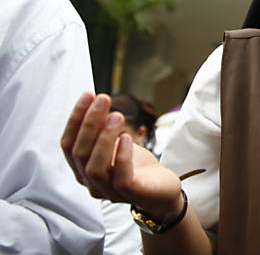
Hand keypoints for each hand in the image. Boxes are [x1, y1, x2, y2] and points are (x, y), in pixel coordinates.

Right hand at [61, 93, 182, 220]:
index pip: (68, 144)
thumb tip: (97, 101)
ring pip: (95, 167)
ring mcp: (109, 191)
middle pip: (80, 153)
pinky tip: (127, 137)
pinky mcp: (130, 194)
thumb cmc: (136, 166)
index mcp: (82, 168)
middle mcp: (90, 181)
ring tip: (117, 116)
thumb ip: (103, 131)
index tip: (87, 95)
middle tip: (103, 99)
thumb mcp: (116, 145)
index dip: (75, 119)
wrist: (161, 190)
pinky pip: (121, 178)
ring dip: (104, 138)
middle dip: (90, 123)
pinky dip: (122, 155)